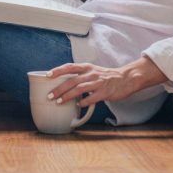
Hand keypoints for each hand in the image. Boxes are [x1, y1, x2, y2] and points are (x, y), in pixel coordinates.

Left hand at [46, 57, 168, 106]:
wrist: (125, 78)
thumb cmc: (106, 76)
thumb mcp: (92, 71)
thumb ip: (80, 76)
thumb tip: (65, 83)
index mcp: (86, 67)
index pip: (69, 66)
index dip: (58, 70)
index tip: (47, 75)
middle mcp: (91, 73)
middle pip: (72, 80)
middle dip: (59, 88)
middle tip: (50, 96)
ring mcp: (98, 83)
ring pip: (79, 89)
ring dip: (68, 96)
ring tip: (59, 102)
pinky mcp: (105, 92)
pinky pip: (92, 98)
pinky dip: (84, 102)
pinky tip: (78, 106)